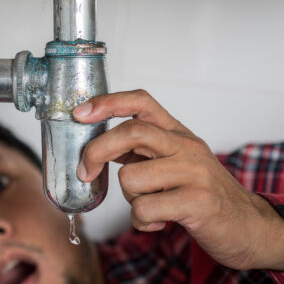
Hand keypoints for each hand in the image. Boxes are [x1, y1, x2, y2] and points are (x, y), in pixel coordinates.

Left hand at [73, 90, 283, 269]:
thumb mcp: (173, 161)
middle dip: (96, 152)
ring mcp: (194, 172)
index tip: (80, 113)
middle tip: (84, 172)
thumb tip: (94, 147)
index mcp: (177, 132)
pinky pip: (143, 209)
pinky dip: (141, 222)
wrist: (247, 225)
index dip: (107, 102)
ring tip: (150, 206)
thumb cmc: (199, 192)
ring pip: (130, 178)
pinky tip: (157, 222)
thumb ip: (140, 150)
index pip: (141, 101)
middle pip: (131, 132)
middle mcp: (186, 146)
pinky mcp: (197, 201)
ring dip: (130, 199)